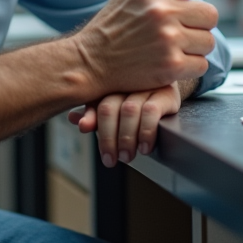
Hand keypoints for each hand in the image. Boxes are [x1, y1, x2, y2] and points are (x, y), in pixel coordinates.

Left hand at [68, 79, 197, 166]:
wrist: (168, 87)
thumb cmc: (137, 98)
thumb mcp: (113, 106)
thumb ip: (93, 112)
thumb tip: (74, 119)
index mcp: (112, 82)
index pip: (96, 101)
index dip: (90, 117)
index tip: (84, 129)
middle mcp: (128, 82)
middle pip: (110, 107)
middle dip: (107, 136)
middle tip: (110, 160)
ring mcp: (148, 87)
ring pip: (129, 110)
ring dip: (125, 137)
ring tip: (126, 157)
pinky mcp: (167, 94)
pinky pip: (152, 112)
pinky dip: (145, 132)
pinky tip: (144, 147)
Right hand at [70, 0, 215, 96]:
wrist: (90, 63)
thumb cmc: (111, 27)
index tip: (188, 0)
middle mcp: (161, 11)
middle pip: (210, 13)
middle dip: (199, 23)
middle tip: (183, 30)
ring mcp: (168, 39)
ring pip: (208, 41)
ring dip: (195, 47)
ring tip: (175, 48)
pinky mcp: (172, 66)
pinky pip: (202, 64)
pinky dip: (190, 66)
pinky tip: (172, 63)